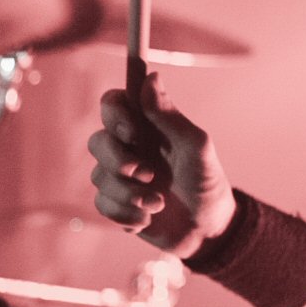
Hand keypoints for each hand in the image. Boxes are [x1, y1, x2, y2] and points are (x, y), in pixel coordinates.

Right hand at [87, 72, 237, 258]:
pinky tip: (149, 218)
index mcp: (146, 126)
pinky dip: (127, 213)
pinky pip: (102, 204)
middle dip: (118, 161)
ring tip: (159, 204)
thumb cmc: (206, 180)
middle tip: (147, 175)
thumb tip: (151, 77)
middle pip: (97, 141)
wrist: (208, 229)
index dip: (114, 114)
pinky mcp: (116, 203)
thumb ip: (170, 115)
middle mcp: (128, 147)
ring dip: (130, 194)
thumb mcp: (196, 146)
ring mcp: (119, 176)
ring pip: (98, 177)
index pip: (112, 103)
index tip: (133, 132)